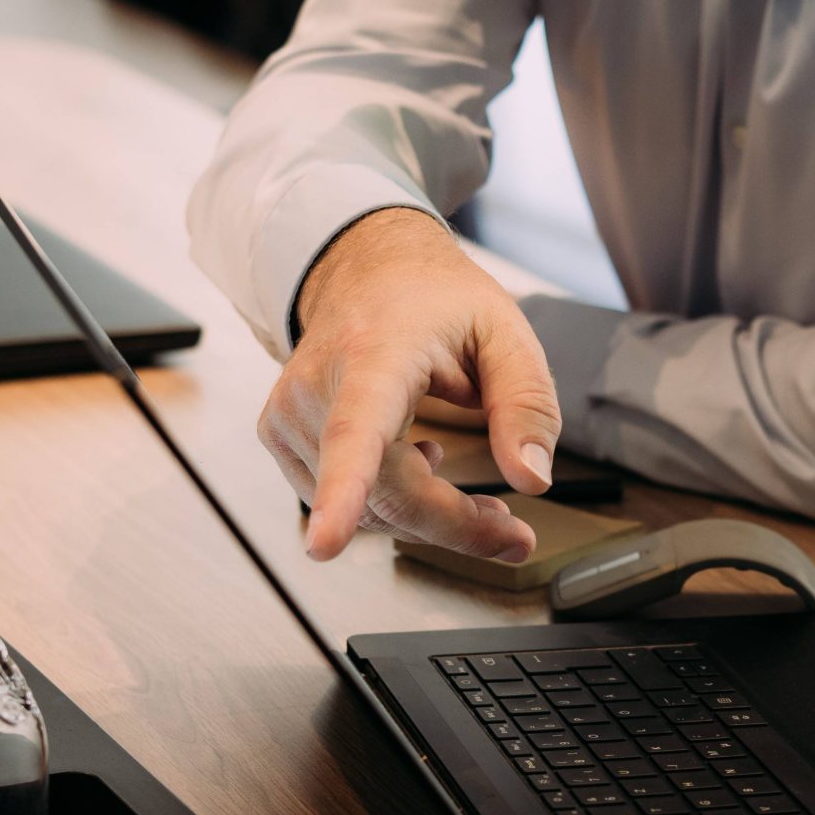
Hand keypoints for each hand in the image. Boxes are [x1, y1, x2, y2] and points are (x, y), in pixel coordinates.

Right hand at [264, 207, 559, 560]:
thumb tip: (533, 480)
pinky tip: (420, 468)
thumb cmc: (434, 300)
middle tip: (513, 535)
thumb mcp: (504, 332)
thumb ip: (528, 404)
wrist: (366, 269)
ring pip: (368, 510)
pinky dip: (395, 507)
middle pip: (382, 495)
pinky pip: (347, 502)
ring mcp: (290, 416)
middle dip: (454, 526)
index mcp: (374, 354)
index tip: (325, 546)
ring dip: (431, 520)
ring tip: (478, 502)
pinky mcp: (281, 438)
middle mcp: (318, 386)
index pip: (354, 431)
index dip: (343, 492)